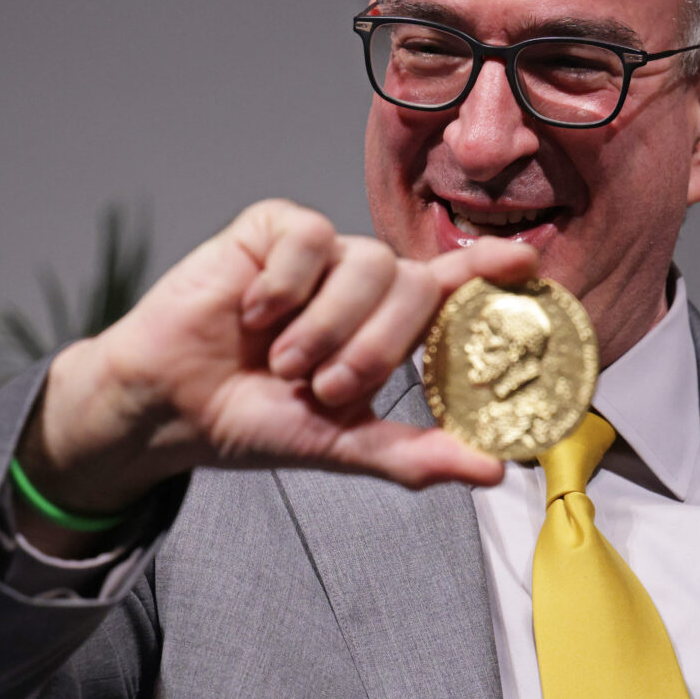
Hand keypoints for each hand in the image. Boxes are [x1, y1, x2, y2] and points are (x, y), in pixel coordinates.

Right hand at [17, 199, 537, 517]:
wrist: (170, 405)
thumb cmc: (255, 418)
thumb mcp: (340, 444)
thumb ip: (414, 454)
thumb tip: (496, 469)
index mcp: (386, 327)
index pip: (451, 288)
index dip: (490, 271)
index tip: (529, 264)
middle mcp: (360, 283)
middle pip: (410, 284)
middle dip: (375, 345)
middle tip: (327, 387)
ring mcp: (319, 253)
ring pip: (364, 260)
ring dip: (326, 324)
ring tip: (284, 361)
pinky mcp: (271, 229)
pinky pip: (308, 235)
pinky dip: (287, 283)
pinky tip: (254, 310)